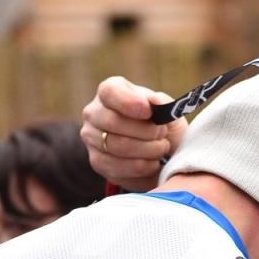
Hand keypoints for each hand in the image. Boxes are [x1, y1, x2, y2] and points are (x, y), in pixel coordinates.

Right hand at [81, 76, 186, 192]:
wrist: (162, 153)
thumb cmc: (163, 124)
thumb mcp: (167, 110)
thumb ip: (161, 103)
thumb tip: (154, 100)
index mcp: (110, 92)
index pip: (110, 92)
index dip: (129, 102)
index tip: (149, 112)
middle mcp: (94, 113)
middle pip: (113, 122)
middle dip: (146, 131)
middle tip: (162, 134)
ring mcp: (91, 138)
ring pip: (117, 146)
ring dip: (148, 150)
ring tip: (162, 148)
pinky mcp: (96, 162)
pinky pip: (117, 167)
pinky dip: (142, 167)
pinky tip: (153, 163)